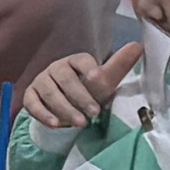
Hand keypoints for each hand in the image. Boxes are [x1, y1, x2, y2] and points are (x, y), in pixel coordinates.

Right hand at [21, 46, 136, 135]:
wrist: (68, 108)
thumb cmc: (89, 92)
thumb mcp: (105, 82)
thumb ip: (120, 65)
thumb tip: (139, 45)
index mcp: (75, 61)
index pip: (80, 60)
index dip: (89, 68)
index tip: (98, 79)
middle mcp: (56, 68)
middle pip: (65, 78)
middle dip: (80, 96)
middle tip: (94, 113)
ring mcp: (41, 81)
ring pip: (50, 92)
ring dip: (65, 108)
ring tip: (80, 123)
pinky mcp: (30, 96)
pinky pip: (32, 103)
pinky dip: (43, 114)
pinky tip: (55, 124)